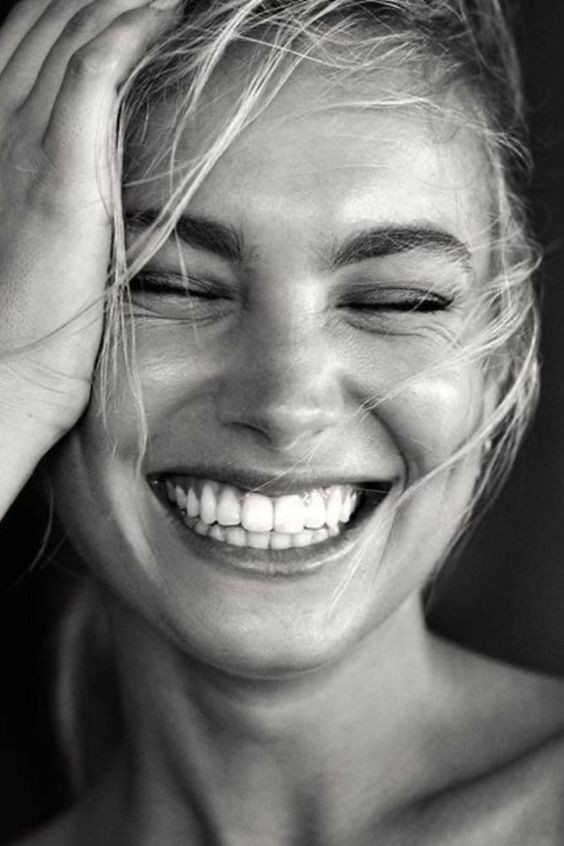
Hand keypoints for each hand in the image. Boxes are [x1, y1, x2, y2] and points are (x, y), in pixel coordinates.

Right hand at [0, 0, 178, 449]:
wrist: (3, 369)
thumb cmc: (21, 313)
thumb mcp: (32, 228)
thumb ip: (55, 183)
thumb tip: (90, 169)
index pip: (35, 37)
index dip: (81, 7)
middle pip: (52, 19)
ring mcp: (25, 137)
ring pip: (74, 30)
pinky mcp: (60, 167)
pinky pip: (96, 70)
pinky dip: (129, 29)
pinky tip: (164, 9)